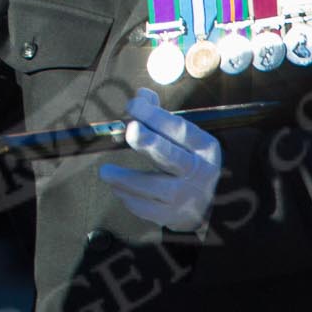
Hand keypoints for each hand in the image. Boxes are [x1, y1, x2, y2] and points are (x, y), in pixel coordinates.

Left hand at [97, 89, 222, 230]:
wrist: (206, 206)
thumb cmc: (187, 161)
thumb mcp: (184, 139)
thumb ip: (160, 115)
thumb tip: (141, 95)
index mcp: (204, 148)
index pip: (180, 130)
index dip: (156, 116)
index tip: (132, 105)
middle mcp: (199, 172)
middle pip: (172, 157)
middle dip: (149, 142)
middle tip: (130, 130)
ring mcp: (186, 197)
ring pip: (154, 186)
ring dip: (126, 178)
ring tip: (105, 171)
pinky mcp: (173, 216)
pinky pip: (146, 207)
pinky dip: (128, 197)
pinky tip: (118, 188)